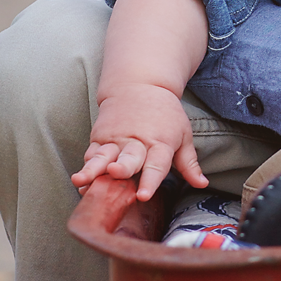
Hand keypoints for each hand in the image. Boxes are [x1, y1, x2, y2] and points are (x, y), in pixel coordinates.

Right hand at [72, 84, 207, 201]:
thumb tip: (202, 184)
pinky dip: (85, 166)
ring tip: (81, 180)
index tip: (143, 195)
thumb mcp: (183, 134)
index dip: (150, 181)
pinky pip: (92, 153)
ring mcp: (116, 139)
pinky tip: (78, 180)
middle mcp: (137, 142)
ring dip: (94, 168)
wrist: (139, 84)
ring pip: (104, 156)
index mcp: (160, 143)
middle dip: (123, 167)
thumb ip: (189, 162)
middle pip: (129, 158)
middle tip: (116, 174)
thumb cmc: (164, 115)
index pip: (156, 165)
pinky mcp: (100, 137)